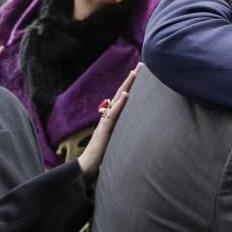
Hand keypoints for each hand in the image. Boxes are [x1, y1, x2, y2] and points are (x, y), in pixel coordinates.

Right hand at [77, 64, 142, 180]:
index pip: (125, 97)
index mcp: (114, 117)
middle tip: (141, 65)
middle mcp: (109, 115)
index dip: (133, 85)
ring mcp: (106, 121)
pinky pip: (112, 114)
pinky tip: (126, 95)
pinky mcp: (104, 129)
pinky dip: (119, 104)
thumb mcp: (119, 139)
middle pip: (122, 93)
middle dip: (132, 79)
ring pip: (117, 99)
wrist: (89, 166)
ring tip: (135, 73)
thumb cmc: (105, 154)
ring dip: (127, 86)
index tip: (142, 72)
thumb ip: (126, 130)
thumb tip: (141, 126)